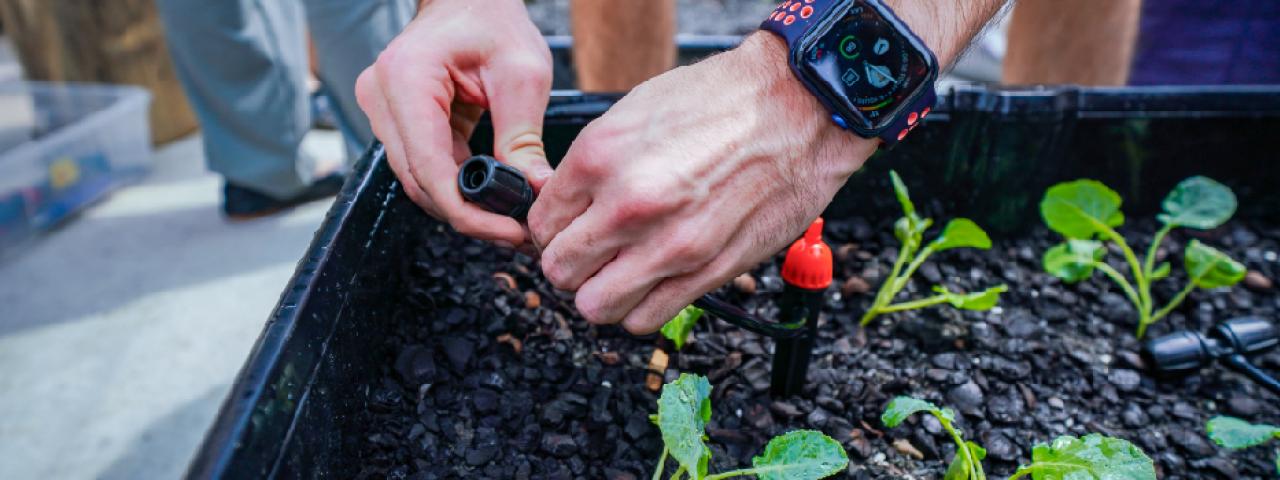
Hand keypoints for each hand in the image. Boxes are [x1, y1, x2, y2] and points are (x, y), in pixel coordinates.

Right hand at [356, 0, 551, 245]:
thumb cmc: (493, 20)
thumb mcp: (521, 74)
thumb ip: (522, 136)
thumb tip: (534, 192)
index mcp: (407, 79)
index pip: (429, 166)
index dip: (466, 210)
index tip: (506, 230)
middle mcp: (382, 97)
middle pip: (419, 181)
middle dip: (468, 214)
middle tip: (516, 233)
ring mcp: (383, 110)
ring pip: (419, 179)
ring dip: (462, 204)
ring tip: (509, 220)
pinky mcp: (397, 120)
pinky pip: (424, 165)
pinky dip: (457, 185)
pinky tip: (490, 197)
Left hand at [529, 33, 877, 333]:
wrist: (796, 108)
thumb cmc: (721, 102)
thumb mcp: (634, 113)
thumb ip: (592, 165)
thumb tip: (564, 203)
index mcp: (600, 158)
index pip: (541, 224)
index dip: (551, 229)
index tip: (568, 226)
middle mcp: (628, 206)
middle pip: (560, 271)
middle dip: (571, 264)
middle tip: (591, 251)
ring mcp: (669, 245)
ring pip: (596, 307)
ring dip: (603, 293)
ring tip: (622, 271)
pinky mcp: (707, 271)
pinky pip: (646, 319)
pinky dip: (641, 309)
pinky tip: (653, 282)